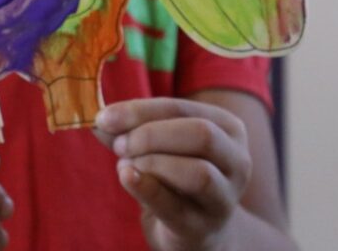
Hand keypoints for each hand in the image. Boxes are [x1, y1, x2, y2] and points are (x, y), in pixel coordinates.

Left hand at [95, 98, 251, 250]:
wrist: (196, 229)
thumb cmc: (175, 177)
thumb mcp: (159, 146)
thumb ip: (131, 131)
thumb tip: (100, 121)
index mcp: (227, 128)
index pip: (180, 108)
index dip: (139, 110)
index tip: (104, 117)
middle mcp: (237, 161)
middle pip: (201, 134)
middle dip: (151, 135)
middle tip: (120, 145)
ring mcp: (225, 198)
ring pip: (199, 172)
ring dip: (153, 163)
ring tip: (126, 165)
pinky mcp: (204, 228)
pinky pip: (176, 206)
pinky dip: (147, 188)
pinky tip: (126, 176)